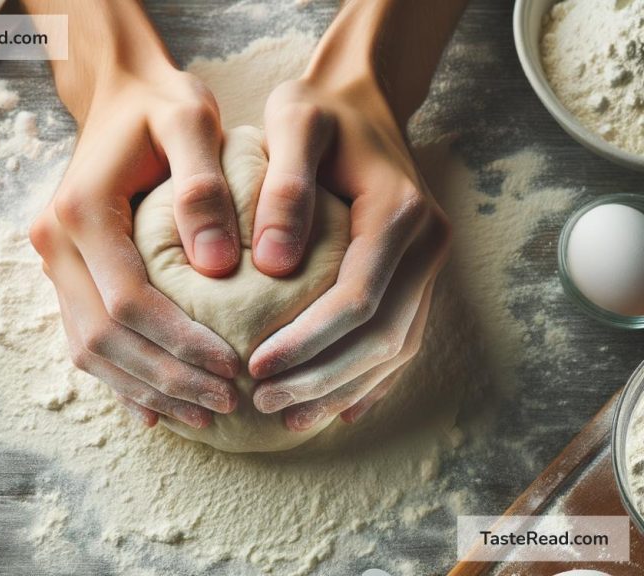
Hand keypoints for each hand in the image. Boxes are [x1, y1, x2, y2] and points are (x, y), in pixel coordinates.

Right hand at [29, 13, 241, 428]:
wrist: (120, 94)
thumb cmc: (160, 106)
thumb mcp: (190, 121)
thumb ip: (203, 187)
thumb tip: (218, 267)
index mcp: (82, 212)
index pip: (129, 300)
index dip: (181, 342)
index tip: (233, 366)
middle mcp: (57, 245)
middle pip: (107, 336)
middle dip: (168, 377)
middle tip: (226, 403)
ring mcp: (58, 262)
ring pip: (92, 350)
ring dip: (147, 389)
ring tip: (202, 414)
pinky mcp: (71, 273)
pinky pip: (86, 340)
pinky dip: (122, 379)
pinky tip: (155, 409)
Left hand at [249, 75, 450, 430]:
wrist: (363, 102)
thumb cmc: (320, 111)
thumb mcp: (294, 121)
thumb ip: (285, 185)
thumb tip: (272, 266)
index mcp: (398, 210)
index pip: (358, 298)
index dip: (308, 342)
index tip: (256, 367)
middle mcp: (425, 244)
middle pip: (383, 335)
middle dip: (323, 378)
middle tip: (264, 402)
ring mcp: (428, 264)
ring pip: (396, 348)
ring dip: (343, 389)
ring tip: (289, 416)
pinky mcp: (416, 276)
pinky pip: (402, 339)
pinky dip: (368, 379)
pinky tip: (336, 408)